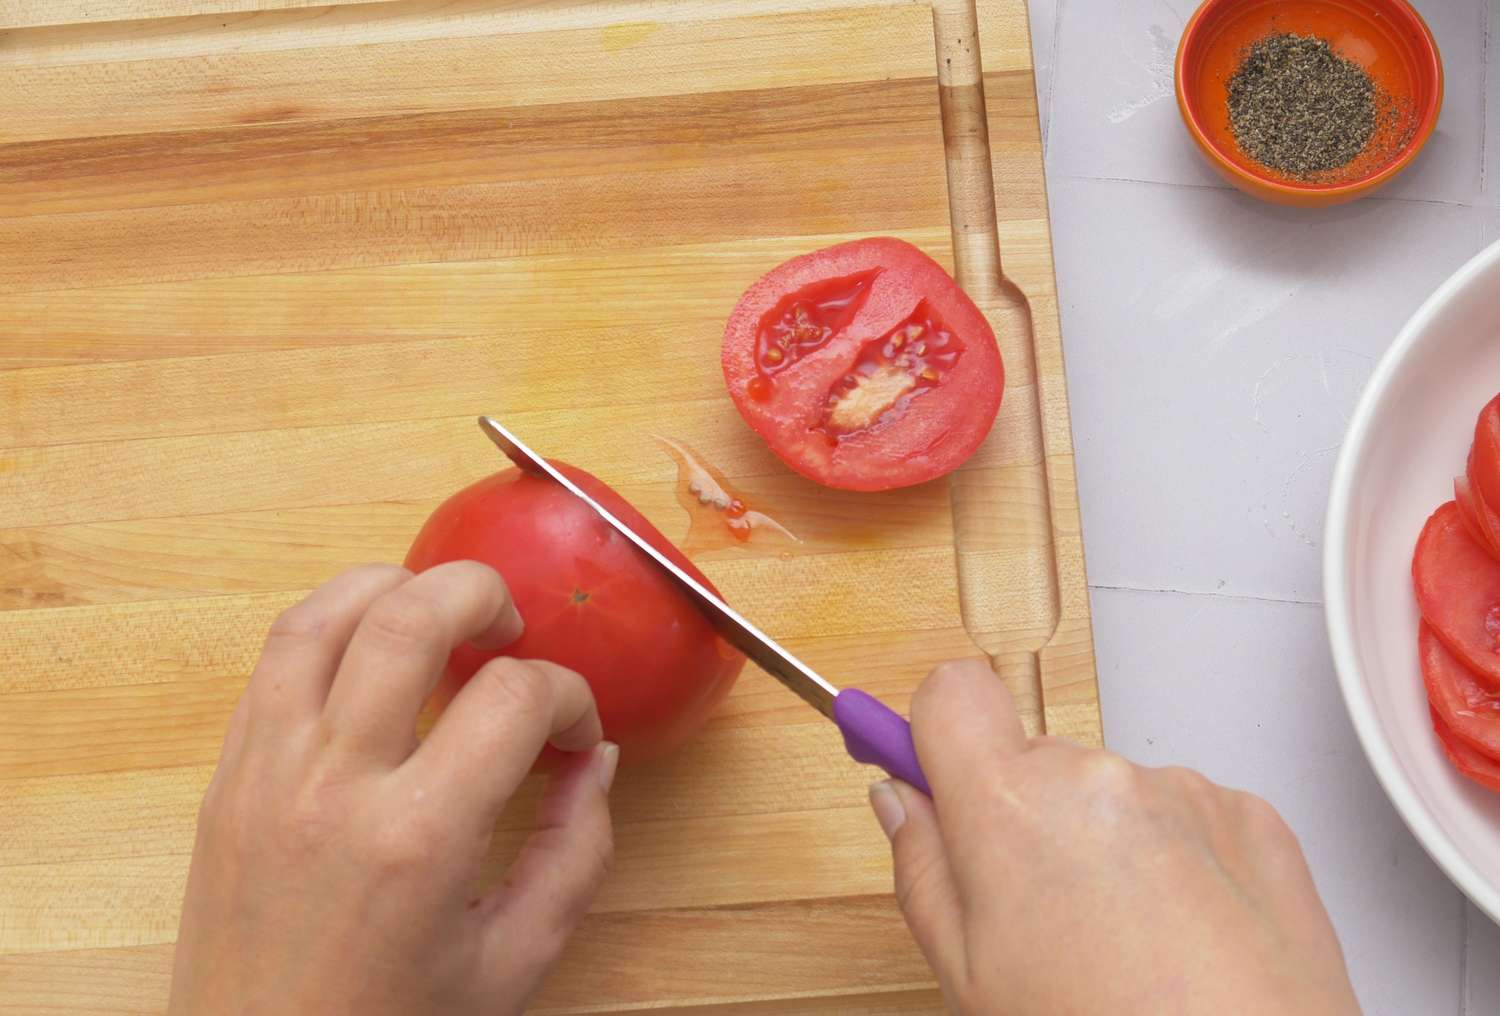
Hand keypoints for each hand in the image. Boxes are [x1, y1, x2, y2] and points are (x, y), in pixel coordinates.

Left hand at [169, 562, 617, 1015]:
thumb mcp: (515, 959)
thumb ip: (574, 850)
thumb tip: (595, 757)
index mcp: (419, 837)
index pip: (514, 698)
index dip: (568, 695)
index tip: (573, 729)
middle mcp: (335, 785)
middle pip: (410, 615)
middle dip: (481, 595)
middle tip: (510, 631)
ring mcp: (268, 772)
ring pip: (323, 614)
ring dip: (396, 588)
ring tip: (439, 616)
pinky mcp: (229, 777)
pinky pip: (274, 660)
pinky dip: (331, 625)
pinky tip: (372, 651)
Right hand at [869, 660, 1358, 1014]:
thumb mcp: (971, 977)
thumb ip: (922, 868)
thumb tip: (899, 798)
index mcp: (1013, 807)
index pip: (951, 693)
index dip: (934, 730)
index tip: (931, 768)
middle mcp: (1099, 777)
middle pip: (1033, 757)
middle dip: (1025, 815)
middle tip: (1041, 913)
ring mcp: (1183, 791)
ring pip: (1109, 790)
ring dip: (1105, 842)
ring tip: (1126, 942)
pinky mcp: (1251, 815)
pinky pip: (1183, 812)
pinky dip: (1176, 859)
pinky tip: (1180, 935)